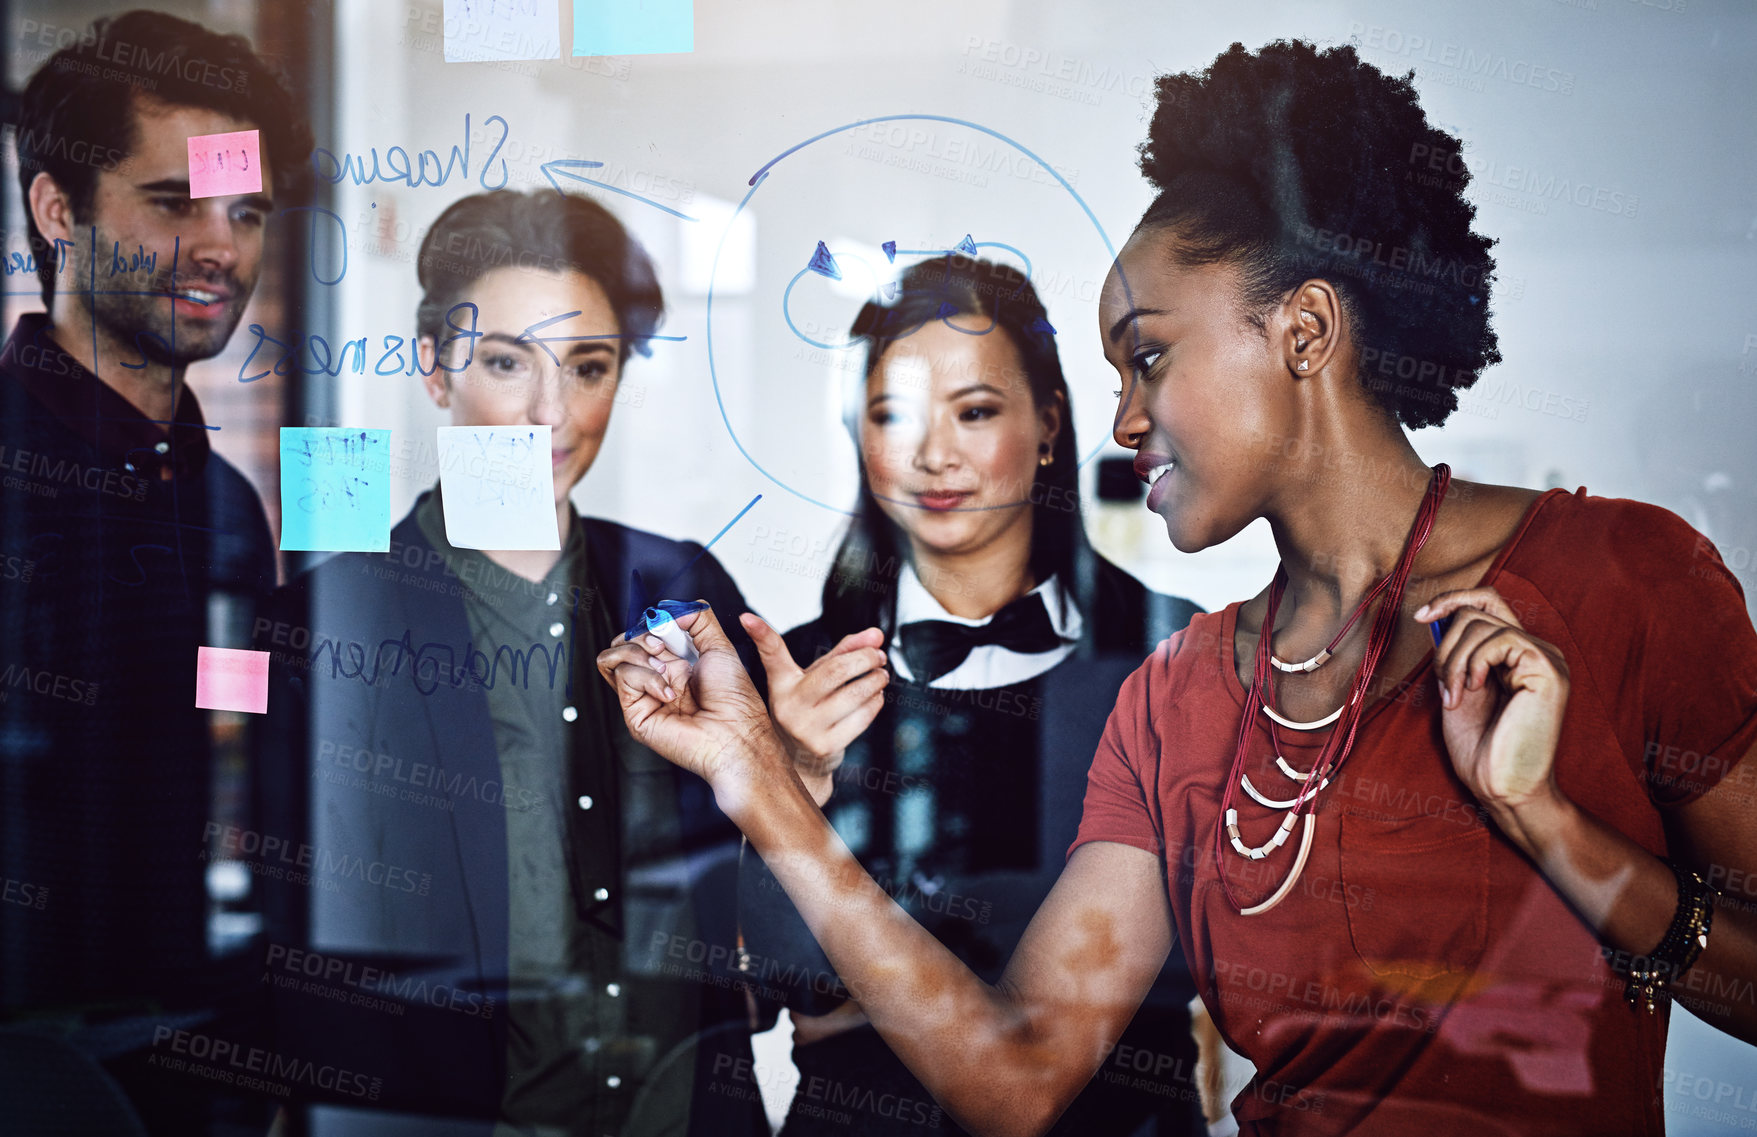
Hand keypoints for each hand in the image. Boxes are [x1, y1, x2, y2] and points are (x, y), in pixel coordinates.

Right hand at [596, 604, 783, 795]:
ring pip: (612, 658)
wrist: (737, 732)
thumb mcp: (719, 646)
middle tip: (663, 648)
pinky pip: (622, 678)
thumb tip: (669, 608)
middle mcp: (656, 678)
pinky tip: (668, 693)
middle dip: (641, 637)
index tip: (666, 625)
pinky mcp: (636, 713)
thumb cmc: (735, 699)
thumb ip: (698, 619)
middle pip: (622, 643)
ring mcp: (644, 696)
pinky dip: (646, 678)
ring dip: (638, 655)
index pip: (643, 634)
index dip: (651, 624)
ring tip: (664, 669)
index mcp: (675, 663)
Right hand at [740, 615, 888, 802]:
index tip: (746, 617)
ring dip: (876, 680)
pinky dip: (876, 702)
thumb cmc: (812, 707)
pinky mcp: (825, 746)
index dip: (760, 634)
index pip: (772, 654)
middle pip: (835, 671)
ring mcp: (805, 728)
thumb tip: (876, 635)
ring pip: (854, 694)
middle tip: (878, 655)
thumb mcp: (818, 675)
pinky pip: (861, 717)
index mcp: (782, 683)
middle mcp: (788, 705)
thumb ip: (845, 651)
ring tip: (881, 674)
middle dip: (865, 658)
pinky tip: (876, 696)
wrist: (803, 757)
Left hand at [1417, 588, 1570, 830]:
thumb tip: (1436, 617)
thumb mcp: (1457, 690)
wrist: (1502, 788)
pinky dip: (1472, 662)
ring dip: (1453, 660)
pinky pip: (1499, 639)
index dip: (1452, 599)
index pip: (1488, 601)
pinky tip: (1472, 690)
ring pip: (1481, 623)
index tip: (1421, 616)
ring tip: (1454, 696)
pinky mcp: (1547, 669)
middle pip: (1480, 606)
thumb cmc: (1481, 750)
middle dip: (1445, 641)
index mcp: (1516, 655)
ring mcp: (1545, 658)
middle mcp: (1536, 650)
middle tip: (1443, 684)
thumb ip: (1454, 656)